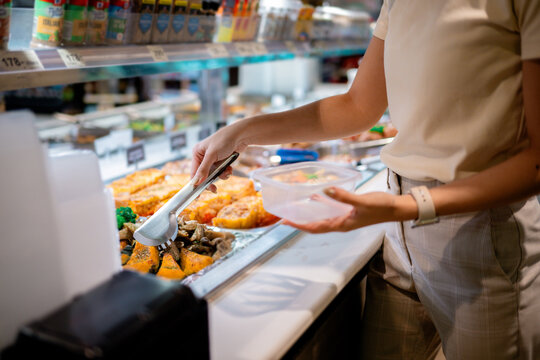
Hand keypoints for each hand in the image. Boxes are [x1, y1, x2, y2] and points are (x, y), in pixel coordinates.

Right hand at [191, 124, 247, 186]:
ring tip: (227, 172)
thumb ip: (204, 169)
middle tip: (214, 190)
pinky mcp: (222, 161)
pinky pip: (221, 171)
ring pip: (214, 174)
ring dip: (221, 175)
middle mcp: (203, 156)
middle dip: (211, 181)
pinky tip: (230, 168)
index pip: (194, 172)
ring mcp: (213, 159)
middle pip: (204, 175)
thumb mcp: (212, 155)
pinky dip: (226, 172)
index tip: (197, 195)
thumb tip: (196, 182)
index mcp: (197, 153)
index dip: (196, 183)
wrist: (241, 135)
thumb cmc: (224, 141)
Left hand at [282, 187, 417, 233]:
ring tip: (295, 207)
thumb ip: (344, 197)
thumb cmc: (381, 207)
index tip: (285, 222)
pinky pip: (330, 209)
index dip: (299, 225)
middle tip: (284, 215)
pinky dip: (321, 204)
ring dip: (308, 214)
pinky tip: (316, 195)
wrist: (396, 208)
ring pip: (321, 217)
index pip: (315, 227)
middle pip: (314, 225)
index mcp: (341, 225)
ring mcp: (344, 217)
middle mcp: (340, 223)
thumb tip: (327, 191)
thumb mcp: (362, 202)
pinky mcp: (348, 210)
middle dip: (299, 221)